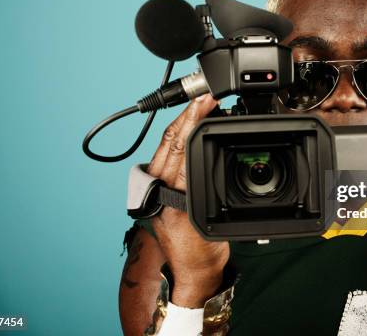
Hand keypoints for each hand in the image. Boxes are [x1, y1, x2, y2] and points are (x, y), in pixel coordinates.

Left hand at [148, 94, 228, 307]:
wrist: (193, 271)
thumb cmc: (201, 253)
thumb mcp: (208, 219)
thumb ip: (203, 188)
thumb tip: (204, 155)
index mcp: (168, 196)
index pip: (179, 147)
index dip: (193, 120)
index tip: (207, 102)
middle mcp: (158, 189)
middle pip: (171, 140)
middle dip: (189, 114)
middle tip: (207, 96)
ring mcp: (158, 188)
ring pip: (169, 145)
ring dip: (184, 122)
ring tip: (201, 106)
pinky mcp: (162, 188)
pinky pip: (171, 155)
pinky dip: (183, 136)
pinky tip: (193, 126)